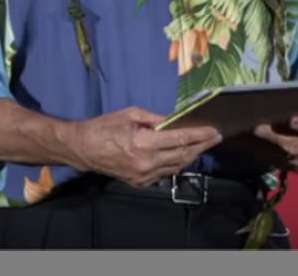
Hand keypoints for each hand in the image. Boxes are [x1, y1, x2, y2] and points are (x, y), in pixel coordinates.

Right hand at [65, 107, 221, 187]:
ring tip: (203, 144)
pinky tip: (182, 154)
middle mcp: (146, 163)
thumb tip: (176, 121)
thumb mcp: (131, 115)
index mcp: (144, 144)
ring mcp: (143, 176)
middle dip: (202, 145)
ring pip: (176, 166)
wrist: (82, 149)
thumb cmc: (104, 127)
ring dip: (191, 155)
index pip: (180, 140)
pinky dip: (176, 163)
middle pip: (183, 155)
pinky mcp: (140, 182)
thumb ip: (156, 119)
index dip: (200, 135)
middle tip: (216, 137)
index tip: (215, 130)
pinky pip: (165, 173)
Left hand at [253, 110, 297, 174]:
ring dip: (265, 146)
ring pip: (285, 158)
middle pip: (296, 146)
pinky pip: (280, 164)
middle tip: (257, 127)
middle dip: (275, 136)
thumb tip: (285, 98)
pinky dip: (265, 154)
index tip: (290, 119)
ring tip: (249, 135)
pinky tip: (252, 145)